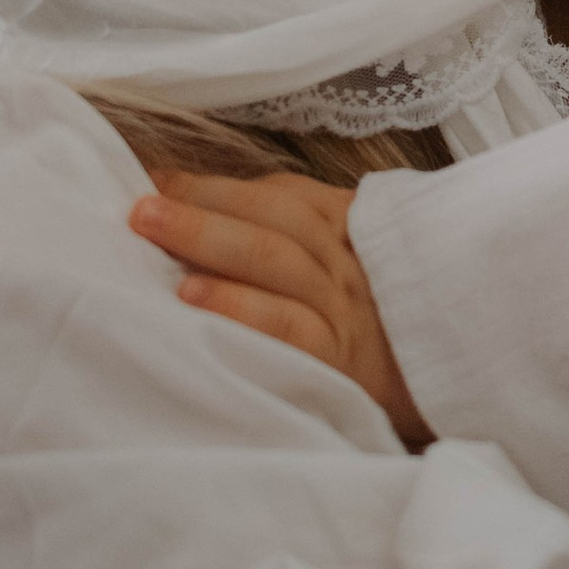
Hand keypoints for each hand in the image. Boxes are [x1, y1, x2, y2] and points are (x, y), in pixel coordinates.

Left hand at [129, 171, 430, 442]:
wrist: (427, 389)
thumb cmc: (364, 326)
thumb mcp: (339, 267)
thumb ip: (283, 235)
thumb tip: (186, 206)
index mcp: (342, 227)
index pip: (278, 193)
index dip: (213, 184)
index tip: (156, 178)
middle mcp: (341, 260)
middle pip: (271, 217)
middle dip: (202, 202)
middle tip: (141, 204)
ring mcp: (340, 306)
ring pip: (273, 258)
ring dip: (207, 238)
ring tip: (151, 230)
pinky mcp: (335, 357)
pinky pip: (284, 324)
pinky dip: (238, 305)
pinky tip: (191, 298)